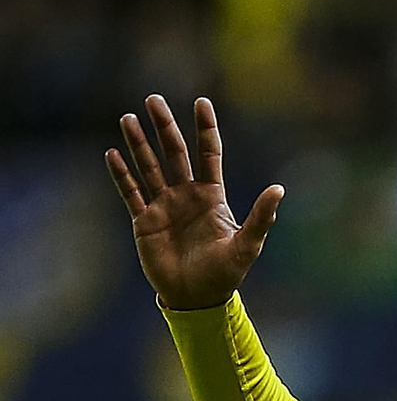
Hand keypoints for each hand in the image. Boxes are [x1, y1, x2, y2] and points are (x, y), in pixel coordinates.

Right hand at [106, 95, 282, 310]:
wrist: (197, 300)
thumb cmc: (225, 275)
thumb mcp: (247, 245)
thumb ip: (261, 217)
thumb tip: (279, 189)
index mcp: (211, 196)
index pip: (208, 154)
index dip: (205, 129)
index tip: (201, 103)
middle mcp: (186, 195)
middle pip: (174, 153)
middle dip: (164, 127)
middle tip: (154, 100)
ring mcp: (164, 206)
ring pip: (149, 167)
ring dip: (138, 143)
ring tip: (127, 118)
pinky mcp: (145, 221)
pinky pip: (131, 193)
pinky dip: (122, 175)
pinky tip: (112, 154)